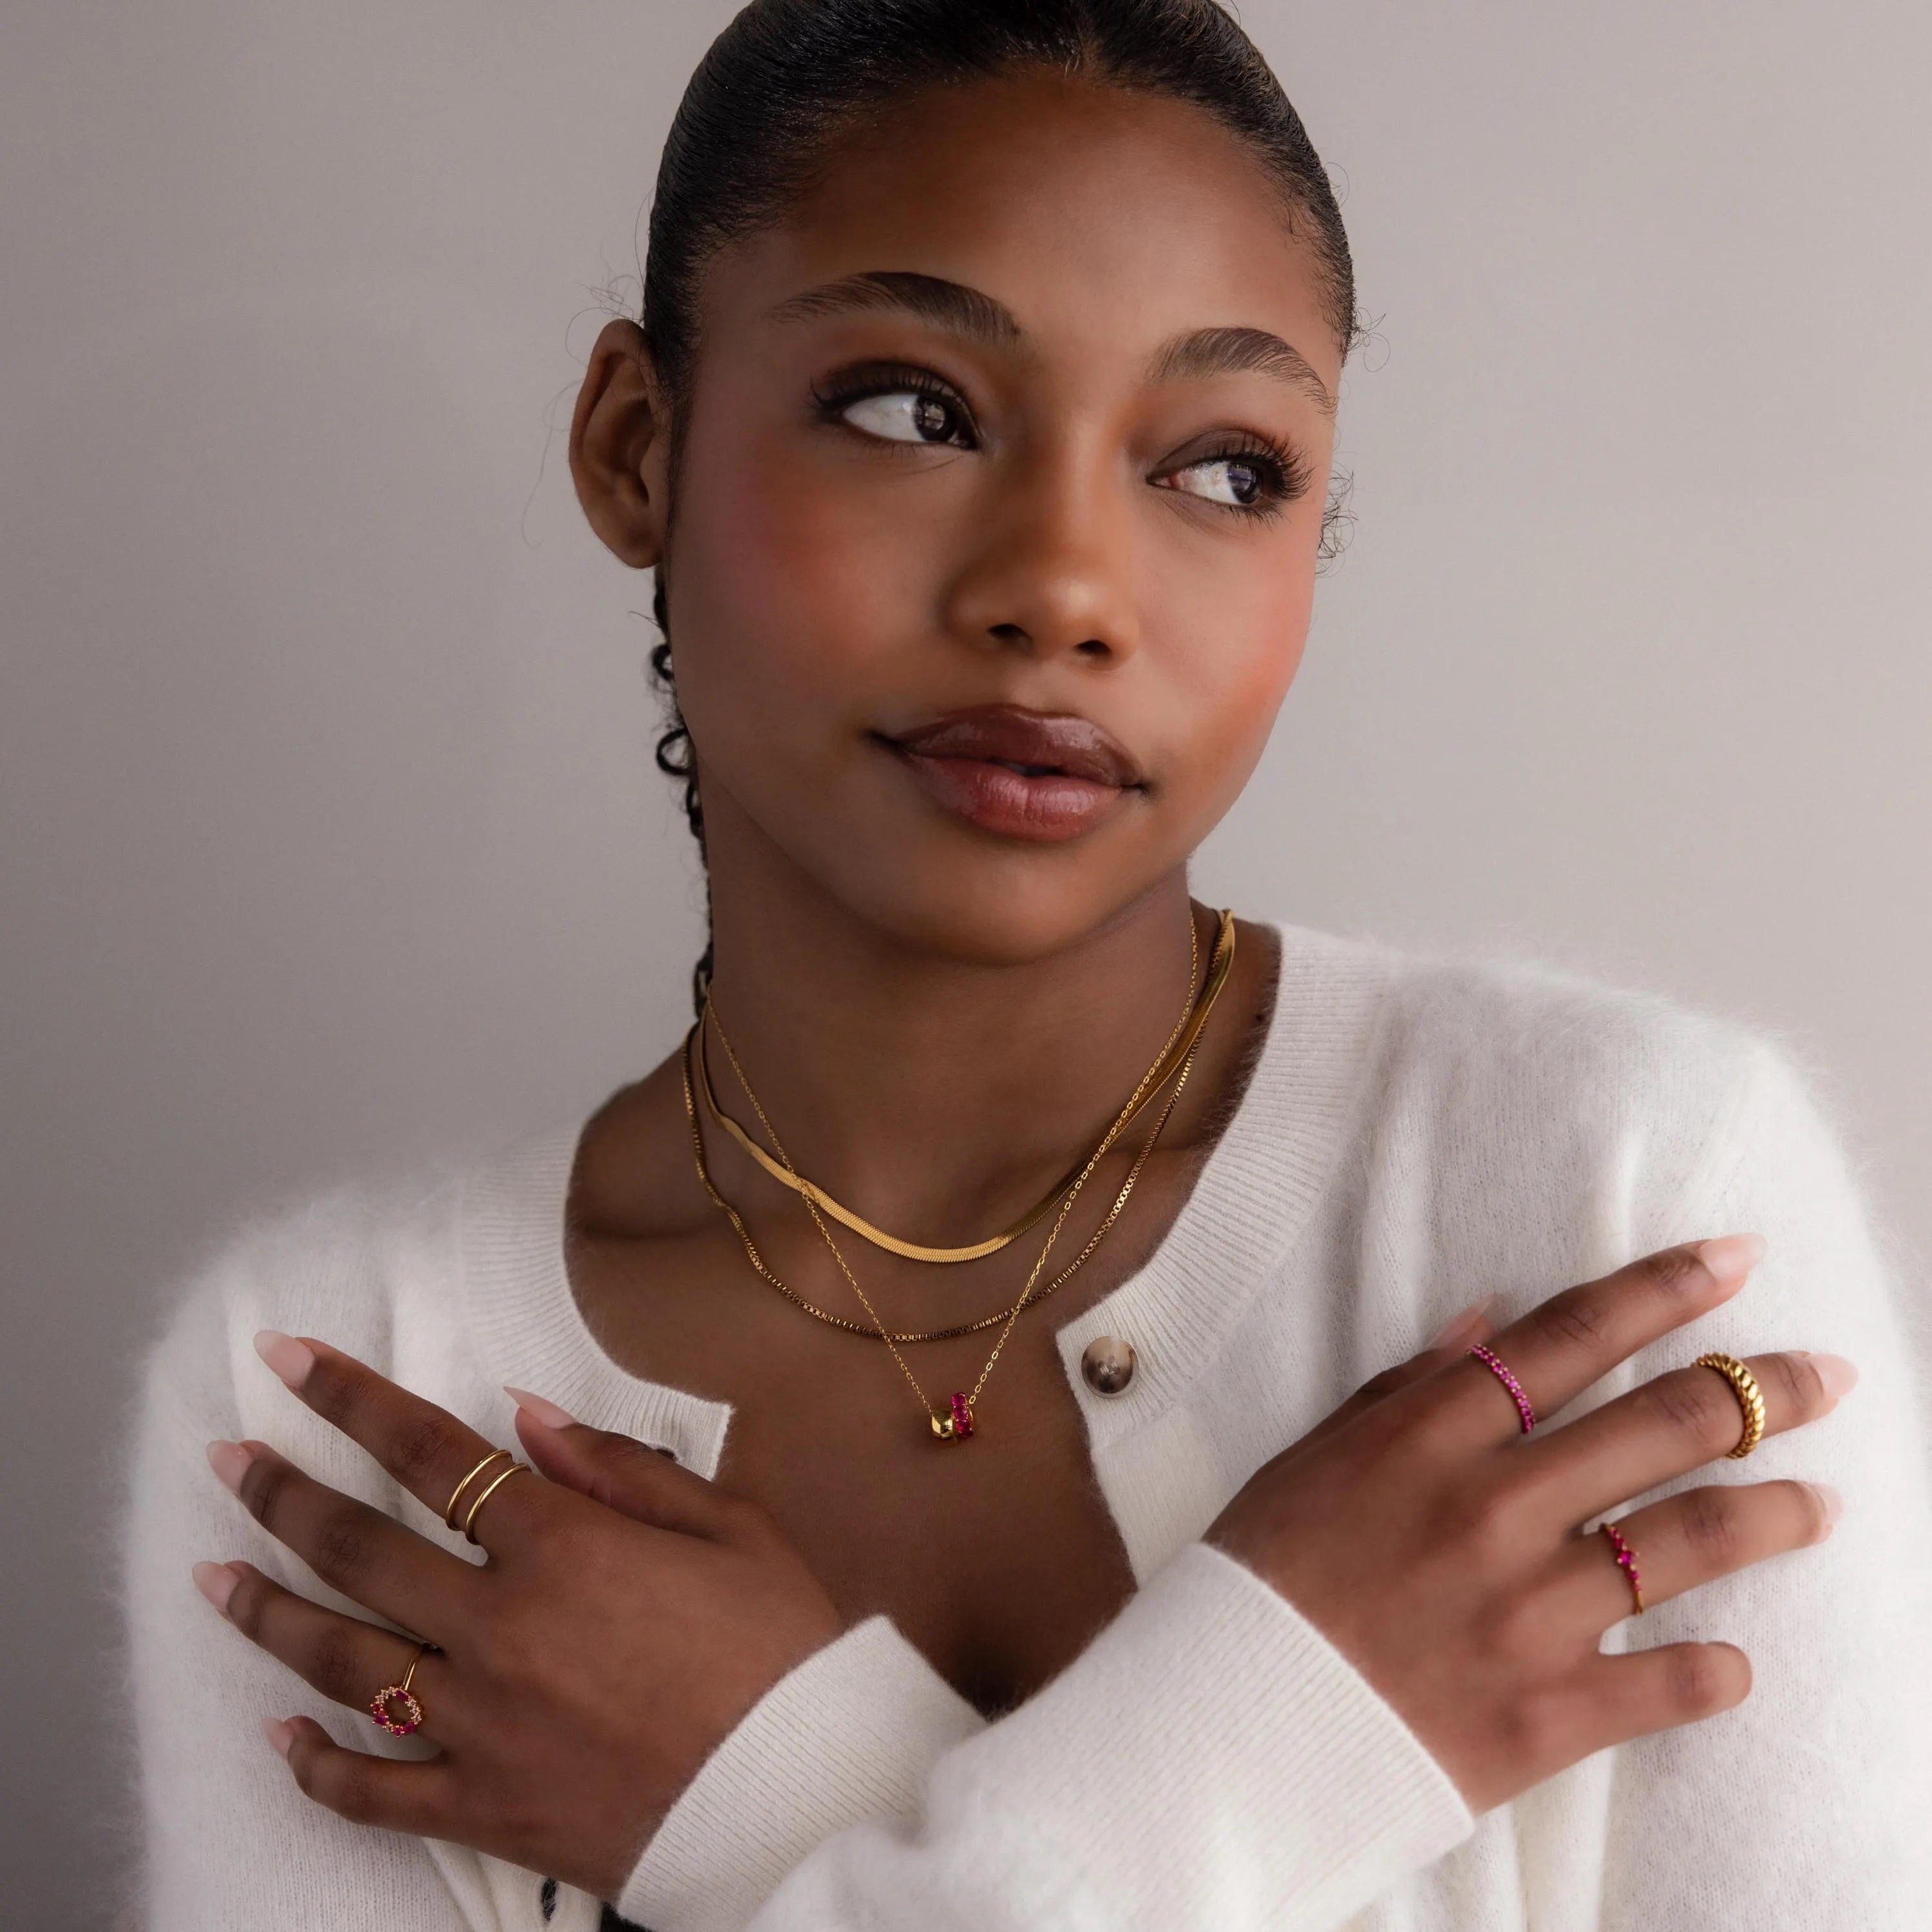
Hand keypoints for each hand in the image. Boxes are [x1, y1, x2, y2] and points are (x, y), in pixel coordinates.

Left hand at [193, 1340, 845, 1898]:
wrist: (803, 1796)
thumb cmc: (783, 1649)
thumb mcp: (728, 1527)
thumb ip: (618, 1466)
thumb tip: (524, 1417)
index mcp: (561, 1547)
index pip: (429, 1454)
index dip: (350, 1400)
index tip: (290, 1361)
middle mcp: (498, 1630)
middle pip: (358, 1549)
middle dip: (283, 1494)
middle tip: (229, 1461)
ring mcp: (480, 1727)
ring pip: (339, 1661)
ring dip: (267, 1612)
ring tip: (213, 1577)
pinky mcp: (485, 1809)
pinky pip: (374, 1792)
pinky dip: (318, 1765)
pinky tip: (279, 1737)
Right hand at [1205, 1235, 1853, 1811]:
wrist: (1225, 1726)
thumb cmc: (1263, 1577)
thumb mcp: (1317, 1458)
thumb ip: (1408, 1387)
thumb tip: (1492, 1319)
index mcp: (1429, 1436)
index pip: (1573, 1338)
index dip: (1664, 1290)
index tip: (1737, 1261)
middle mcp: (1492, 1510)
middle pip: (1660, 1427)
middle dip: (1763, 1391)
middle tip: (1828, 1377)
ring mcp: (1527, 1614)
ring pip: (1692, 1545)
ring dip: (1773, 1515)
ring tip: (1820, 1505)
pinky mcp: (1545, 1714)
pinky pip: (1670, 1684)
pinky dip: (1716, 1672)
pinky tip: (1734, 1663)